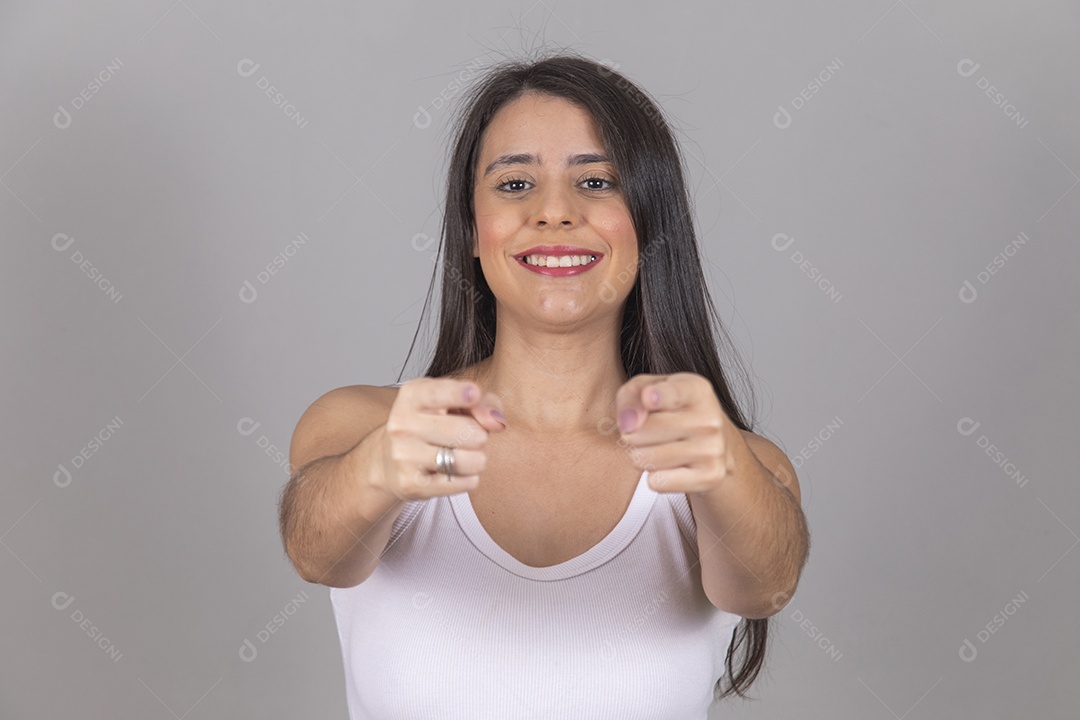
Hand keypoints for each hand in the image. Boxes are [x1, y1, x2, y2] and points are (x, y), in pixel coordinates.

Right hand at [376, 377, 505, 499]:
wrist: (389, 461)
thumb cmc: (433, 424)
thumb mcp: (454, 402)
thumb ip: (483, 403)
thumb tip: (497, 422)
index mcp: (412, 395)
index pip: (443, 392)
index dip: (466, 394)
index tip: (474, 395)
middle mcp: (403, 424)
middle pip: (470, 431)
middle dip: (480, 436)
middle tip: (468, 437)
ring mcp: (404, 456)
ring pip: (471, 460)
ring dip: (478, 459)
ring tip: (464, 455)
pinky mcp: (411, 484)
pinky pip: (466, 483)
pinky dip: (469, 478)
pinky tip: (455, 472)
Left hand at [614, 372, 741, 493]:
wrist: (710, 444)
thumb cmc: (671, 412)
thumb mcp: (648, 390)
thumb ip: (631, 396)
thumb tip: (629, 423)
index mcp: (696, 390)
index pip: (673, 393)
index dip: (657, 396)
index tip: (648, 398)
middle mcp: (709, 419)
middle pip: (642, 431)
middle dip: (630, 435)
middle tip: (643, 433)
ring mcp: (712, 449)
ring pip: (644, 459)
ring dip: (640, 456)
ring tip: (655, 449)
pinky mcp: (710, 477)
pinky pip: (657, 482)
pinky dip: (654, 478)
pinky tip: (669, 467)